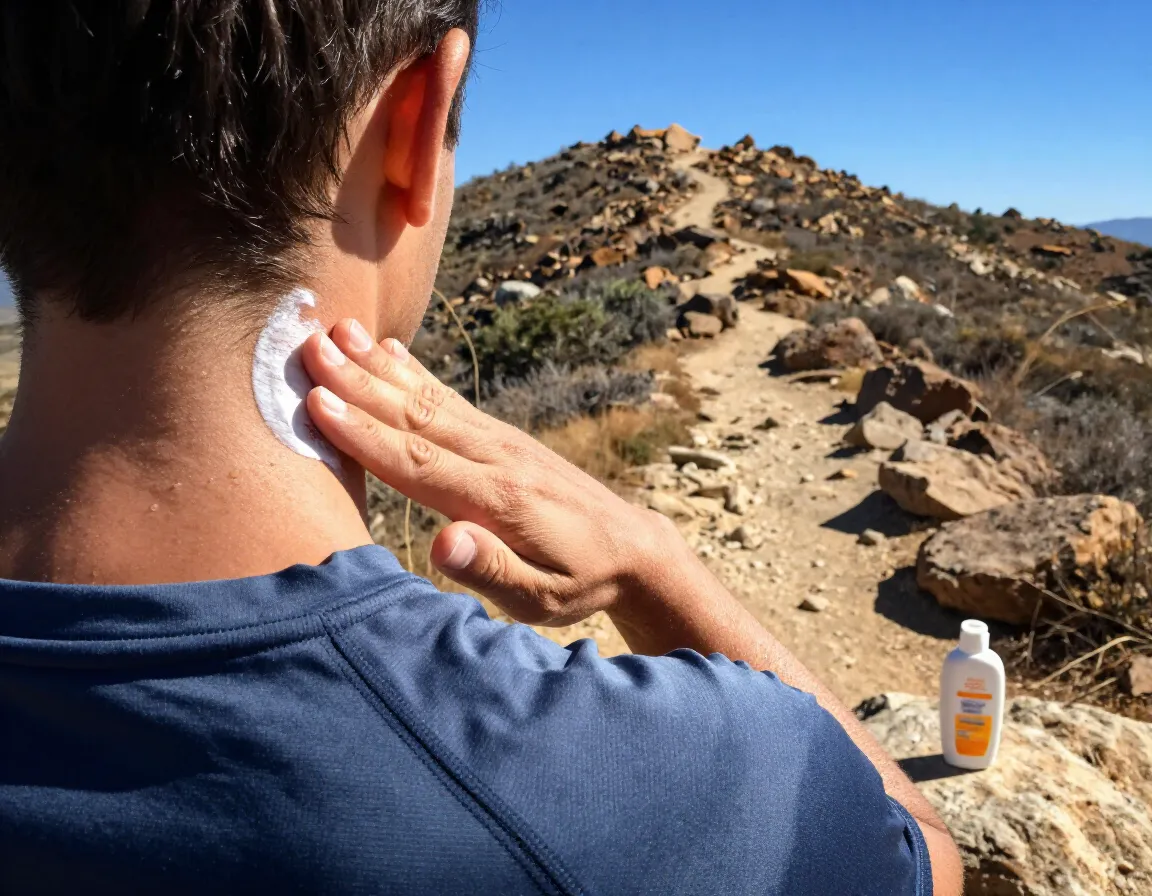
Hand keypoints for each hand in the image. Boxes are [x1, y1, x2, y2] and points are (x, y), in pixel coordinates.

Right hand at [299, 319, 679, 625]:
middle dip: (359, 382)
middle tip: (309, 346)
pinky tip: (389, 350)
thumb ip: (491, 570)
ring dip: (379, 365)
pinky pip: (451, 399)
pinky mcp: (503, 437)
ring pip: (429, 398)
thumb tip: (440, 543)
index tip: (319, 402)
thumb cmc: (581, 582)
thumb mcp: (541, 599)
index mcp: (497, 500)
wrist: (632, 547)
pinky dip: (416, 371)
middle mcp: (495, 458)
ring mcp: (500, 441)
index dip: (365, 434)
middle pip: (415, 416)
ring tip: (338, 330)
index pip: (418, 462)